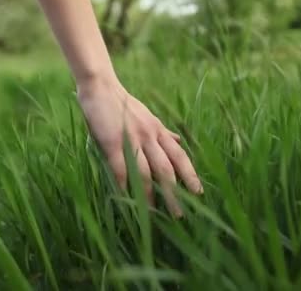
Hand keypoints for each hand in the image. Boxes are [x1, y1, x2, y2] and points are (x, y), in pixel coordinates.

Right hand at [77, 76, 202, 216]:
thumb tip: (180, 142)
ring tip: (154, 214)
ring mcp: (131, 140)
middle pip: (166, 169)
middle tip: (180, 214)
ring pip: (145, 172)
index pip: (179, 156)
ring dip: (150, 195)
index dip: (190, 175)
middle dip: (174, 193)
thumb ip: (163, 132)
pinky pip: (120, 168)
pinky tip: (125, 200)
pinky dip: (123, 185)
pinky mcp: (112, 143)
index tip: (199, 193)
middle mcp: (149, 136)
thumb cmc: (123, 104)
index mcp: (158, 130)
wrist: (101, 87)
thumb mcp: (148, 117)